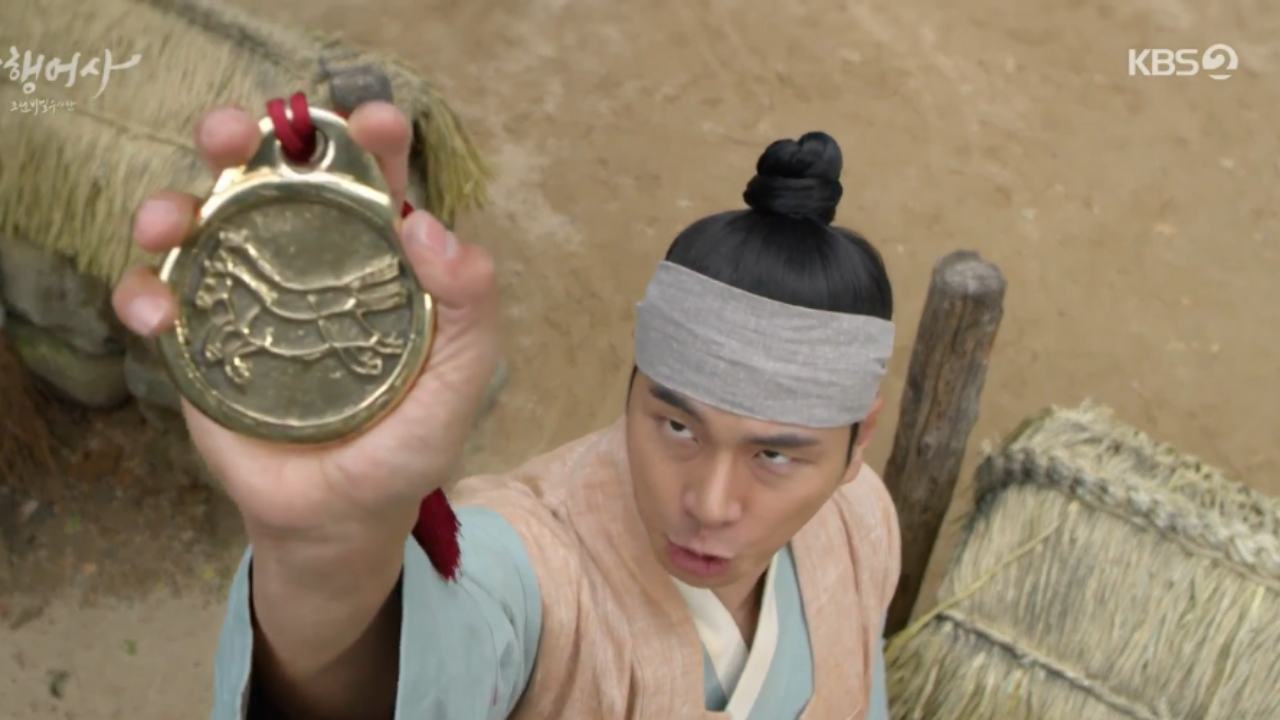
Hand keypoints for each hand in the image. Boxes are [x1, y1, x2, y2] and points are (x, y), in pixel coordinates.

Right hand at [111, 103, 498, 544]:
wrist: (339, 518)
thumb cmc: (407, 444)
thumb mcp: (459, 381)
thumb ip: (471, 308)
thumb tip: (430, 226)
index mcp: (376, 257)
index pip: (372, 176)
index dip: (371, 135)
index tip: (373, 120)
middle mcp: (306, 259)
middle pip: (269, 173)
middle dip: (246, 137)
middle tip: (236, 135)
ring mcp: (246, 293)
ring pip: (197, 218)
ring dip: (172, 202)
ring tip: (170, 223)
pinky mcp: (197, 337)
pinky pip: (154, 296)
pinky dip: (142, 293)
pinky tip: (156, 317)